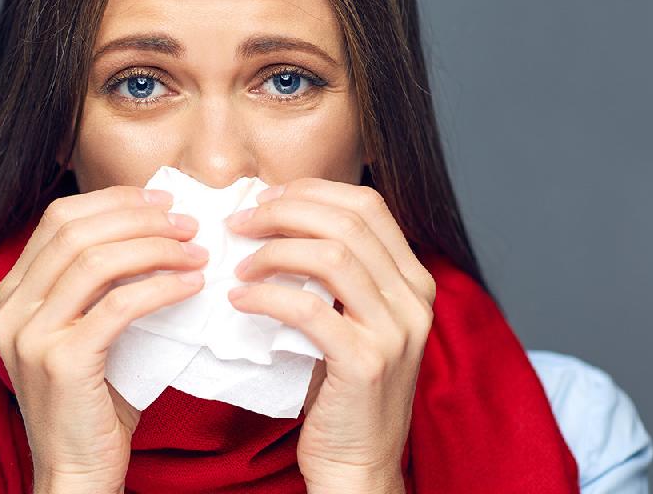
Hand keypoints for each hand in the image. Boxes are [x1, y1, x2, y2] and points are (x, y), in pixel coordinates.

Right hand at [0, 186, 208, 493]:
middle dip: (139, 218)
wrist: (77, 471)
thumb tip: (157, 232)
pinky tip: (191, 287)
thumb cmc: (93, 402)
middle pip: (76, 231)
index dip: (113, 202)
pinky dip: (161, 287)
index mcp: (11, 294)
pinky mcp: (61, 362)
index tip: (161, 202)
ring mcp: (30, 335)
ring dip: (156, 248)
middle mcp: (10, 309)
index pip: (58, 220)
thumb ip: (100, 286)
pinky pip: (118, 305)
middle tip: (187, 223)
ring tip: (196, 253)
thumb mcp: (87, 331)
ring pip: (96, 261)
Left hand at [224, 178, 435, 492]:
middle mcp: (414, 299)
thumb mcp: (351, 319)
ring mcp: (394, 331)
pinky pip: (309, 309)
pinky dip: (267, 296)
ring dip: (273, 251)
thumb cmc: (342, 388)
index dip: (312, 191)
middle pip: (347, 221)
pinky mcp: (366, 363)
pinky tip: (239, 300)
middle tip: (239, 223)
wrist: (357, 461)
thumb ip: (335, 273)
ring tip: (238, 265)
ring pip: (332, 256)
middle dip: (284, 212)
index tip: (265, 199)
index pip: (368, 204)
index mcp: (413, 280)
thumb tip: (275, 218)